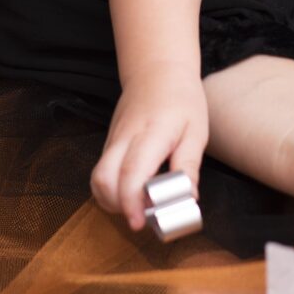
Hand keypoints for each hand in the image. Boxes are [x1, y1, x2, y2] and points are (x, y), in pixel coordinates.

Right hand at [92, 71, 208, 231]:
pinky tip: (133, 193)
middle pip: (103, 179)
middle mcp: (124, 138)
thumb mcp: (196, 131)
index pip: (131, 172)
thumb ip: (188, 166)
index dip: (131, 202)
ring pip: (97, 178)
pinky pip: (102, 172)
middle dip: (117, 207)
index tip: (139, 223)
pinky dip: (111, 190)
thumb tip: (188, 199)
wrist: (157, 70)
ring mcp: (112, 140)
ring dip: (111, 200)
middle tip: (143, 217)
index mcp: (151, 133)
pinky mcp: (109, 144)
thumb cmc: (181, 100)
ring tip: (138, 207)